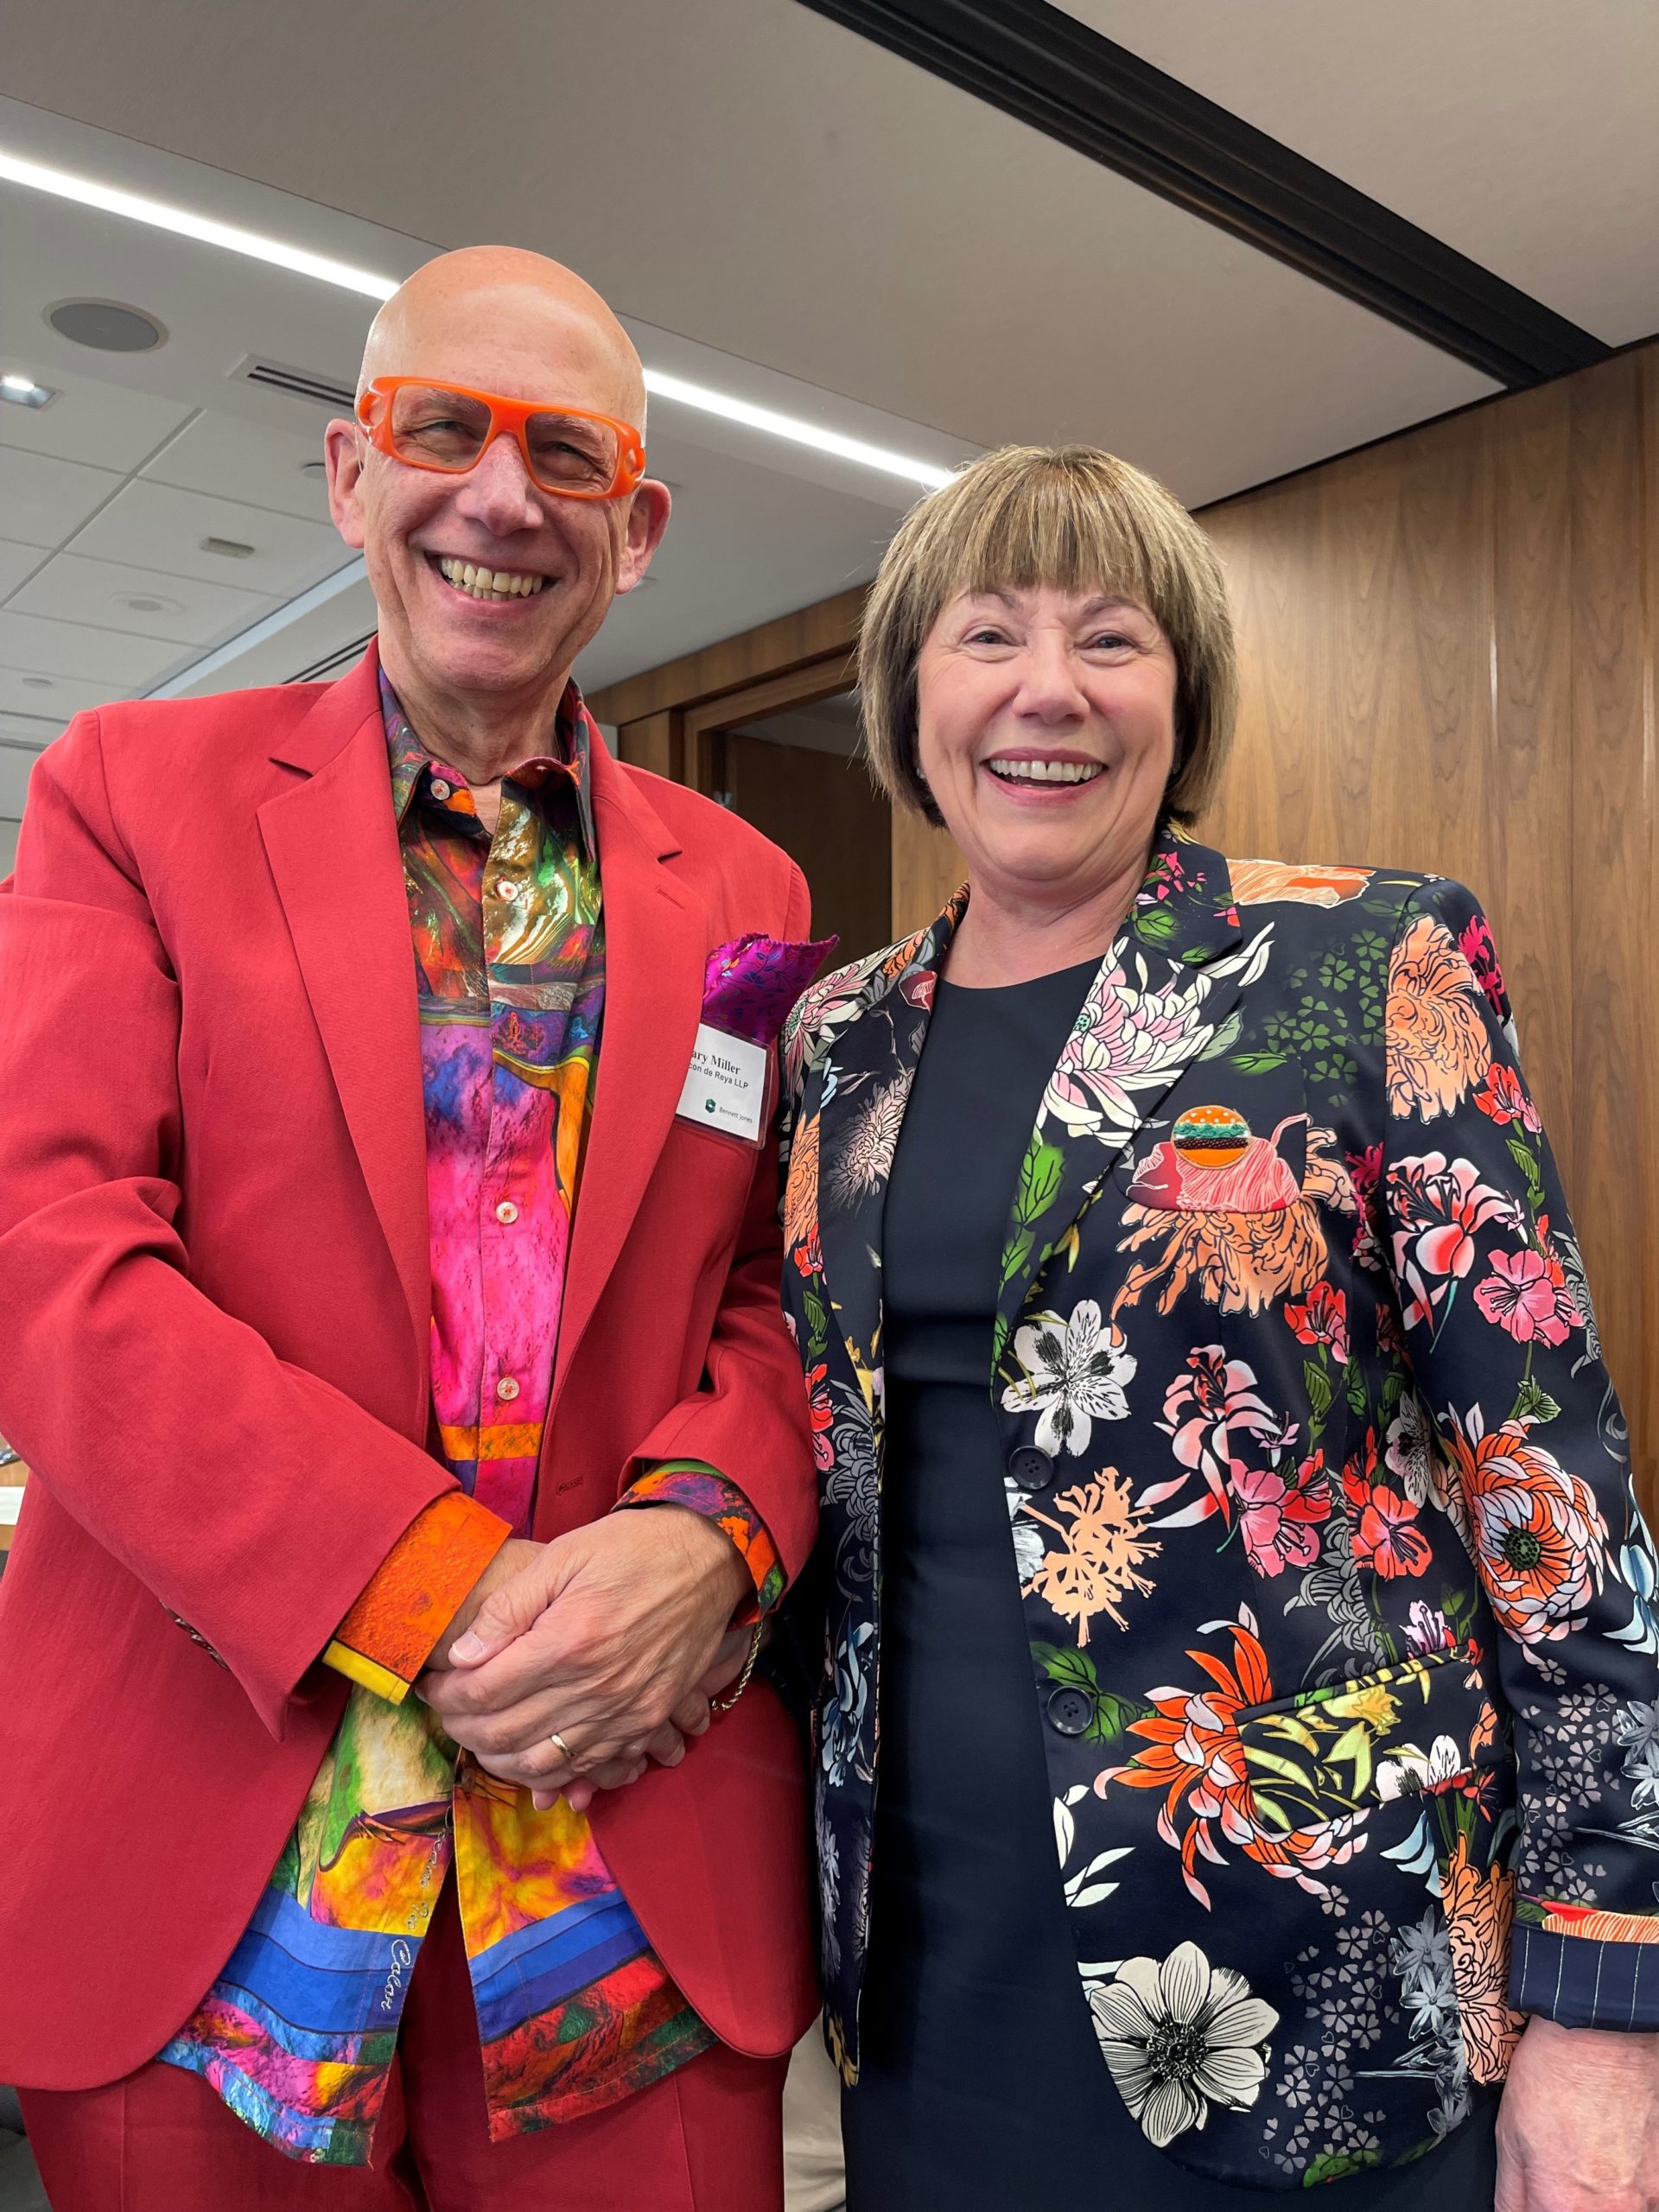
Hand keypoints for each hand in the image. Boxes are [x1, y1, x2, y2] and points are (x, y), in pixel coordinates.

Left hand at [417, 1506, 752, 1811]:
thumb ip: (508, 1608)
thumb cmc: (633, 1549)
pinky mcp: (646, 1722)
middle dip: (461, 1729)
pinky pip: (586, 1767)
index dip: (445, 1696)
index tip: (432, 1685)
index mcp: (567, 1642)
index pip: (482, 1692)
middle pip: (504, 1734)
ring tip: (478, 1733)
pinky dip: (548, 1772)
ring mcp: (623, 1712)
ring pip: (540, 1764)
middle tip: (446, 1711)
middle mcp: (594, 1688)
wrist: (709, 1560)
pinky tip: (527, 1753)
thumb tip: (460, 1655)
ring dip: (497, 1758)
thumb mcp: (562, 1557)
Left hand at [1497, 2015, 1658, 2208]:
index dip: (1536, 2208)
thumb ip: (1512, 2193)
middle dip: (1567, 2203)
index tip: (1538, 2194)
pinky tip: (1617, 2155)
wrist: (1603, 2037)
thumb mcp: (1508, 2134)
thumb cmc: (1555, 2076)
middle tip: (1565, 2169)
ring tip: (1593, 2158)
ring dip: (1602, 2198)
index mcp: (1558, 2204)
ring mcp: (1643, 2202)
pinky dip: (1628, 2188)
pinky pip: (1644, 2202)